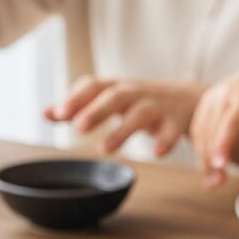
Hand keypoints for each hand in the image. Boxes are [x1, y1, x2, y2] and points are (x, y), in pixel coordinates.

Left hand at [44, 77, 204, 156]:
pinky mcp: (178, 121)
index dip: (76, 98)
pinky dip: (165, 141)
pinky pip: (173, 131)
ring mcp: (159, 106)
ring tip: (104, 149)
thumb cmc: (145, 101)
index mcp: (118, 88)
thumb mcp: (112, 99)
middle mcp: (137, 93)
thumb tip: (45, 113)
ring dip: (123, 130)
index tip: (59, 114)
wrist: (193, 99)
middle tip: (79, 127)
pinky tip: (156, 153)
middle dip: (97, 110)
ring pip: (141, 113)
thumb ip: (80, 106)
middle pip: (116, 96)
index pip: (94, 86)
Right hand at [189, 51, 238, 186]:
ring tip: (213, 182)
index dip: (224, 145)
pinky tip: (209, 166)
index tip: (219, 165)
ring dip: (204, 159)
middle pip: (212, 131)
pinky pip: (198, 129)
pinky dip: (201, 149)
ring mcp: (212, 96)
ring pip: (201, 132)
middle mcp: (225, 93)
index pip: (231, 123)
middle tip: (217, 185)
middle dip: (212, 159)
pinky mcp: (205, 101)